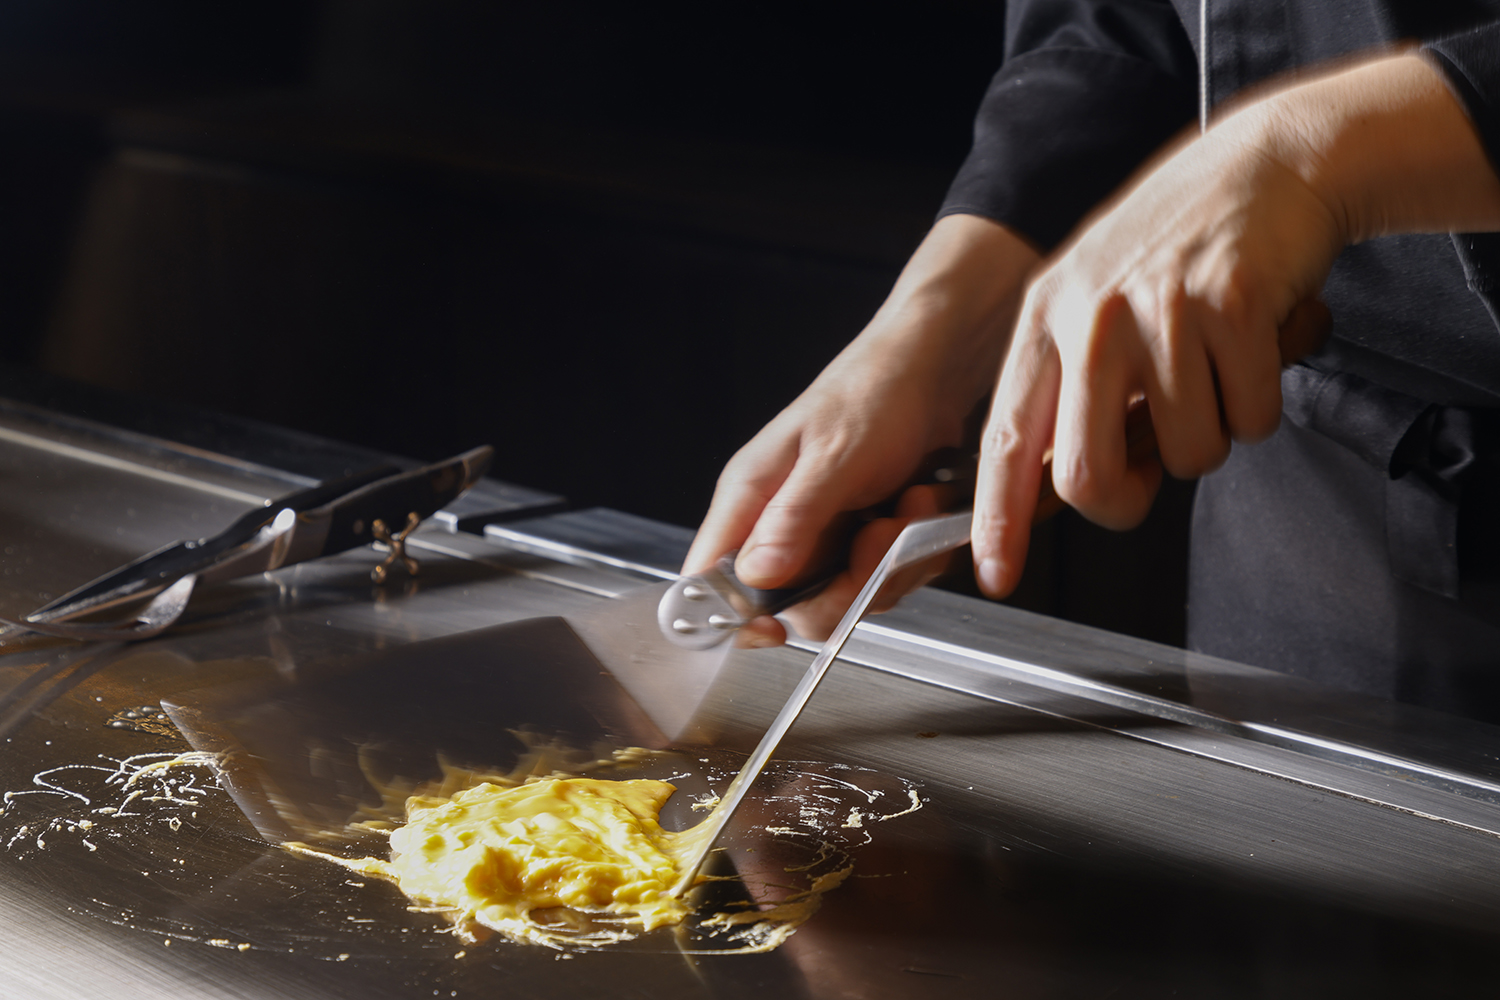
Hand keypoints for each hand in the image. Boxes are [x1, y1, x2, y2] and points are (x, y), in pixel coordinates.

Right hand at [684, 214, 1040, 643]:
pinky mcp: (867, 538)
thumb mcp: (834, 455)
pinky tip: (920, 504)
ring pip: (847, 596)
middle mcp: (780, 521)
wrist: (941, 366)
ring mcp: (826, 532)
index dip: (732, 616)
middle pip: (790, 605)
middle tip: (875, 543)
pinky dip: (914, 552)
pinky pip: (887, 579)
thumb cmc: (876, 389)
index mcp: (749, 497)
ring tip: (906, 506)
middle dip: (844, 587)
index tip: (771, 631)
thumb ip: (794, 519)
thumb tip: (754, 575)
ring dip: (889, 563)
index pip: (708, 580)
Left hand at [972, 50, 1499, 597]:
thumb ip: (1065, 389)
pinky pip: (1249, 418)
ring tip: (1209, 369)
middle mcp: (1090, 319)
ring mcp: (1160, 312)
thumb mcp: (1088, 305)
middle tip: (1151, 466)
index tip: (997, 573)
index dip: (1000, 520)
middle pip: (1087, 477)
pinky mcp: (1233, 306)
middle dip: (1126, 498)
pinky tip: (1250, 347)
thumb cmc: (1172, 247)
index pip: (1004, 442)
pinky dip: (1259, 401)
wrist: (1261, 163)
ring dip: (1209, 433)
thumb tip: (1056, 487)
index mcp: (1043, 321)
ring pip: (1185, 456)